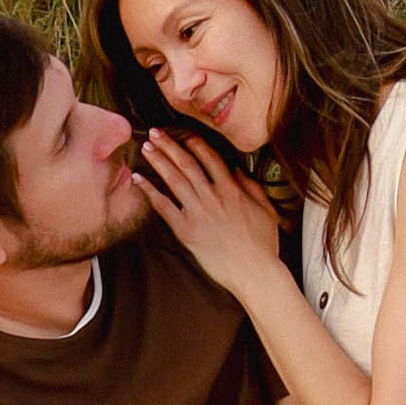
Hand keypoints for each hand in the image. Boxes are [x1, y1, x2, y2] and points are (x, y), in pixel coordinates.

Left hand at [136, 127, 283, 297]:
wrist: (255, 272)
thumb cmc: (263, 244)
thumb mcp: (266, 209)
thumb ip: (252, 186)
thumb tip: (238, 170)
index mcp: (232, 190)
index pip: (210, 158)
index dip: (195, 143)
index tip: (183, 134)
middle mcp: (213, 197)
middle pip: (187, 164)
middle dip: (169, 146)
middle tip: (154, 132)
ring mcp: (198, 213)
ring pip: (174, 180)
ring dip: (158, 161)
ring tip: (146, 147)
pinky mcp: (187, 231)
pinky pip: (165, 207)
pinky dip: (150, 192)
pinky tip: (139, 180)